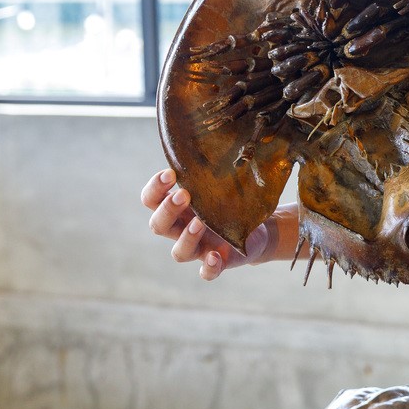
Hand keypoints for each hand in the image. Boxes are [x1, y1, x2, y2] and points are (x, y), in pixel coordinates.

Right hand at [140, 169, 283, 280]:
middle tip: (184, 195)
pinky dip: (209, 268)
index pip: (151, 200)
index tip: (170, 173)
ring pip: (179, 252)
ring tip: (199, 222)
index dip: (155, 188)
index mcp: (177, 207)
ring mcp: (198, 248)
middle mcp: (181, 229)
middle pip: (158, 226)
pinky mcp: (218, 262)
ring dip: (187, 237)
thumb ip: (209, 169)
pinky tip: (217, 256)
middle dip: (167, 210)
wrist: (257, 228)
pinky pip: (206, 273)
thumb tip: (212, 135)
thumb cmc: (230, 200)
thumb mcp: (219, 183)